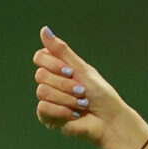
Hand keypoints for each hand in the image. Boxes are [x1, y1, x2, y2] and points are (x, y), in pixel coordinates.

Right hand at [35, 27, 147, 148]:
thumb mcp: (81, 68)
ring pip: (42, 91)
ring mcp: (47, 100)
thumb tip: (44, 30)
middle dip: (64, 84)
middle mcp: (50, 82)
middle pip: (40, 75)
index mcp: (57, 69)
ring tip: (81, 103)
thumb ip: (61, 51)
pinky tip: (74, 114)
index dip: (53, 64)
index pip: (40, 57)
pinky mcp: (47, 117)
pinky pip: (43, 107)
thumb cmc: (99, 93)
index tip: (70, 71)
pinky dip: (62, 110)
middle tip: (81, 90)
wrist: (108, 118)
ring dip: (66, 98)